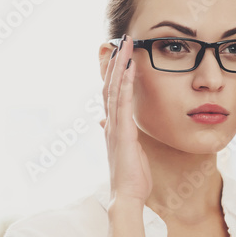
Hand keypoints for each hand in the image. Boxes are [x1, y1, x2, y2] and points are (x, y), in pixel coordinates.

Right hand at [101, 35, 152, 206]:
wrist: (127, 195)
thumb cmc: (130, 176)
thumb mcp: (125, 150)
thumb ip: (117, 133)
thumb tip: (105, 122)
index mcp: (113, 126)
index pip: (112, 94)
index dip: (114, 73)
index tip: (120, 55)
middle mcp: (111, 123)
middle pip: (110, 86)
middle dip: (116, 62)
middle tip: (122, 40)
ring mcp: (114, 126)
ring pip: (114, 89)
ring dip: (120, 66)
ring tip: (125, 46)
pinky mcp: (122, 132)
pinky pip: (123, 103)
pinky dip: (125, 84)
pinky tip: (129, 68)